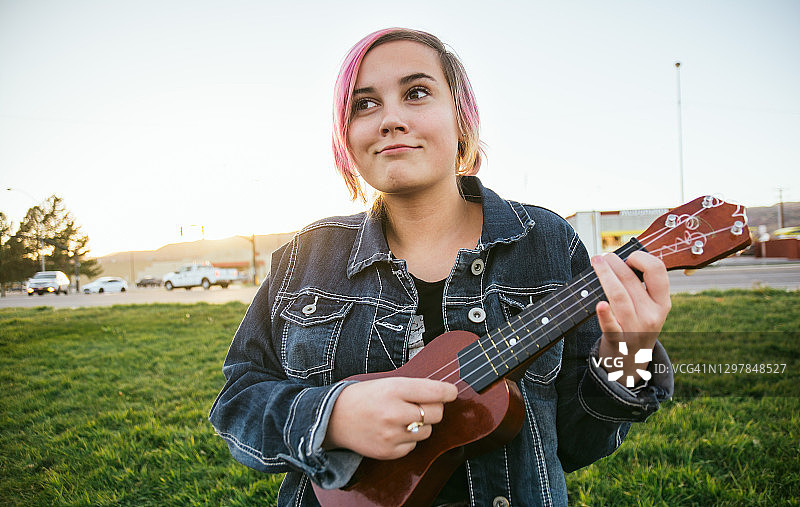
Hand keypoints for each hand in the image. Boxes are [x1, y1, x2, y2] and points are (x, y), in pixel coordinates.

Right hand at [323, 377, 457, 459]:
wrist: (334, 418)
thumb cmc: (363, 397)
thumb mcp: (387, 382)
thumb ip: (414, 387)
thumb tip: (444, 394)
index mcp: (394, 389)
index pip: (434, 391)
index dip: (448, 392)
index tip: (451, 392)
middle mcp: (394, 412)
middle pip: (436, 413)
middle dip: (433, 408)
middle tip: (421, 405)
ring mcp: (391, 434)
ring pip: (427, 431)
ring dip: (422, 425)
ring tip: (403, 418)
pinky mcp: (389, 451)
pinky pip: (414, 446)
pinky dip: (409, 439)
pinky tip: (394, 431)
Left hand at [591, 251, 670, 384]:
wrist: (630, 363)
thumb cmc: (636, 325)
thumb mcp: (650, 308)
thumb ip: (642, 285)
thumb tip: (622, 257)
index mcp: (662, 302)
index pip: (657, 271)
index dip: (641, 258)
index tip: (628, 256)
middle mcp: (652, 315)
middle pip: (631, 281)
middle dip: (615, 263)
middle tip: (603, 257)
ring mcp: (636, 329)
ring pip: (619, 296)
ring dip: (605, 275)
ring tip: (596, 263)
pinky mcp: (618, 341)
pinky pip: (612, 326)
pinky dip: (605, 315)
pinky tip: (600, 304)